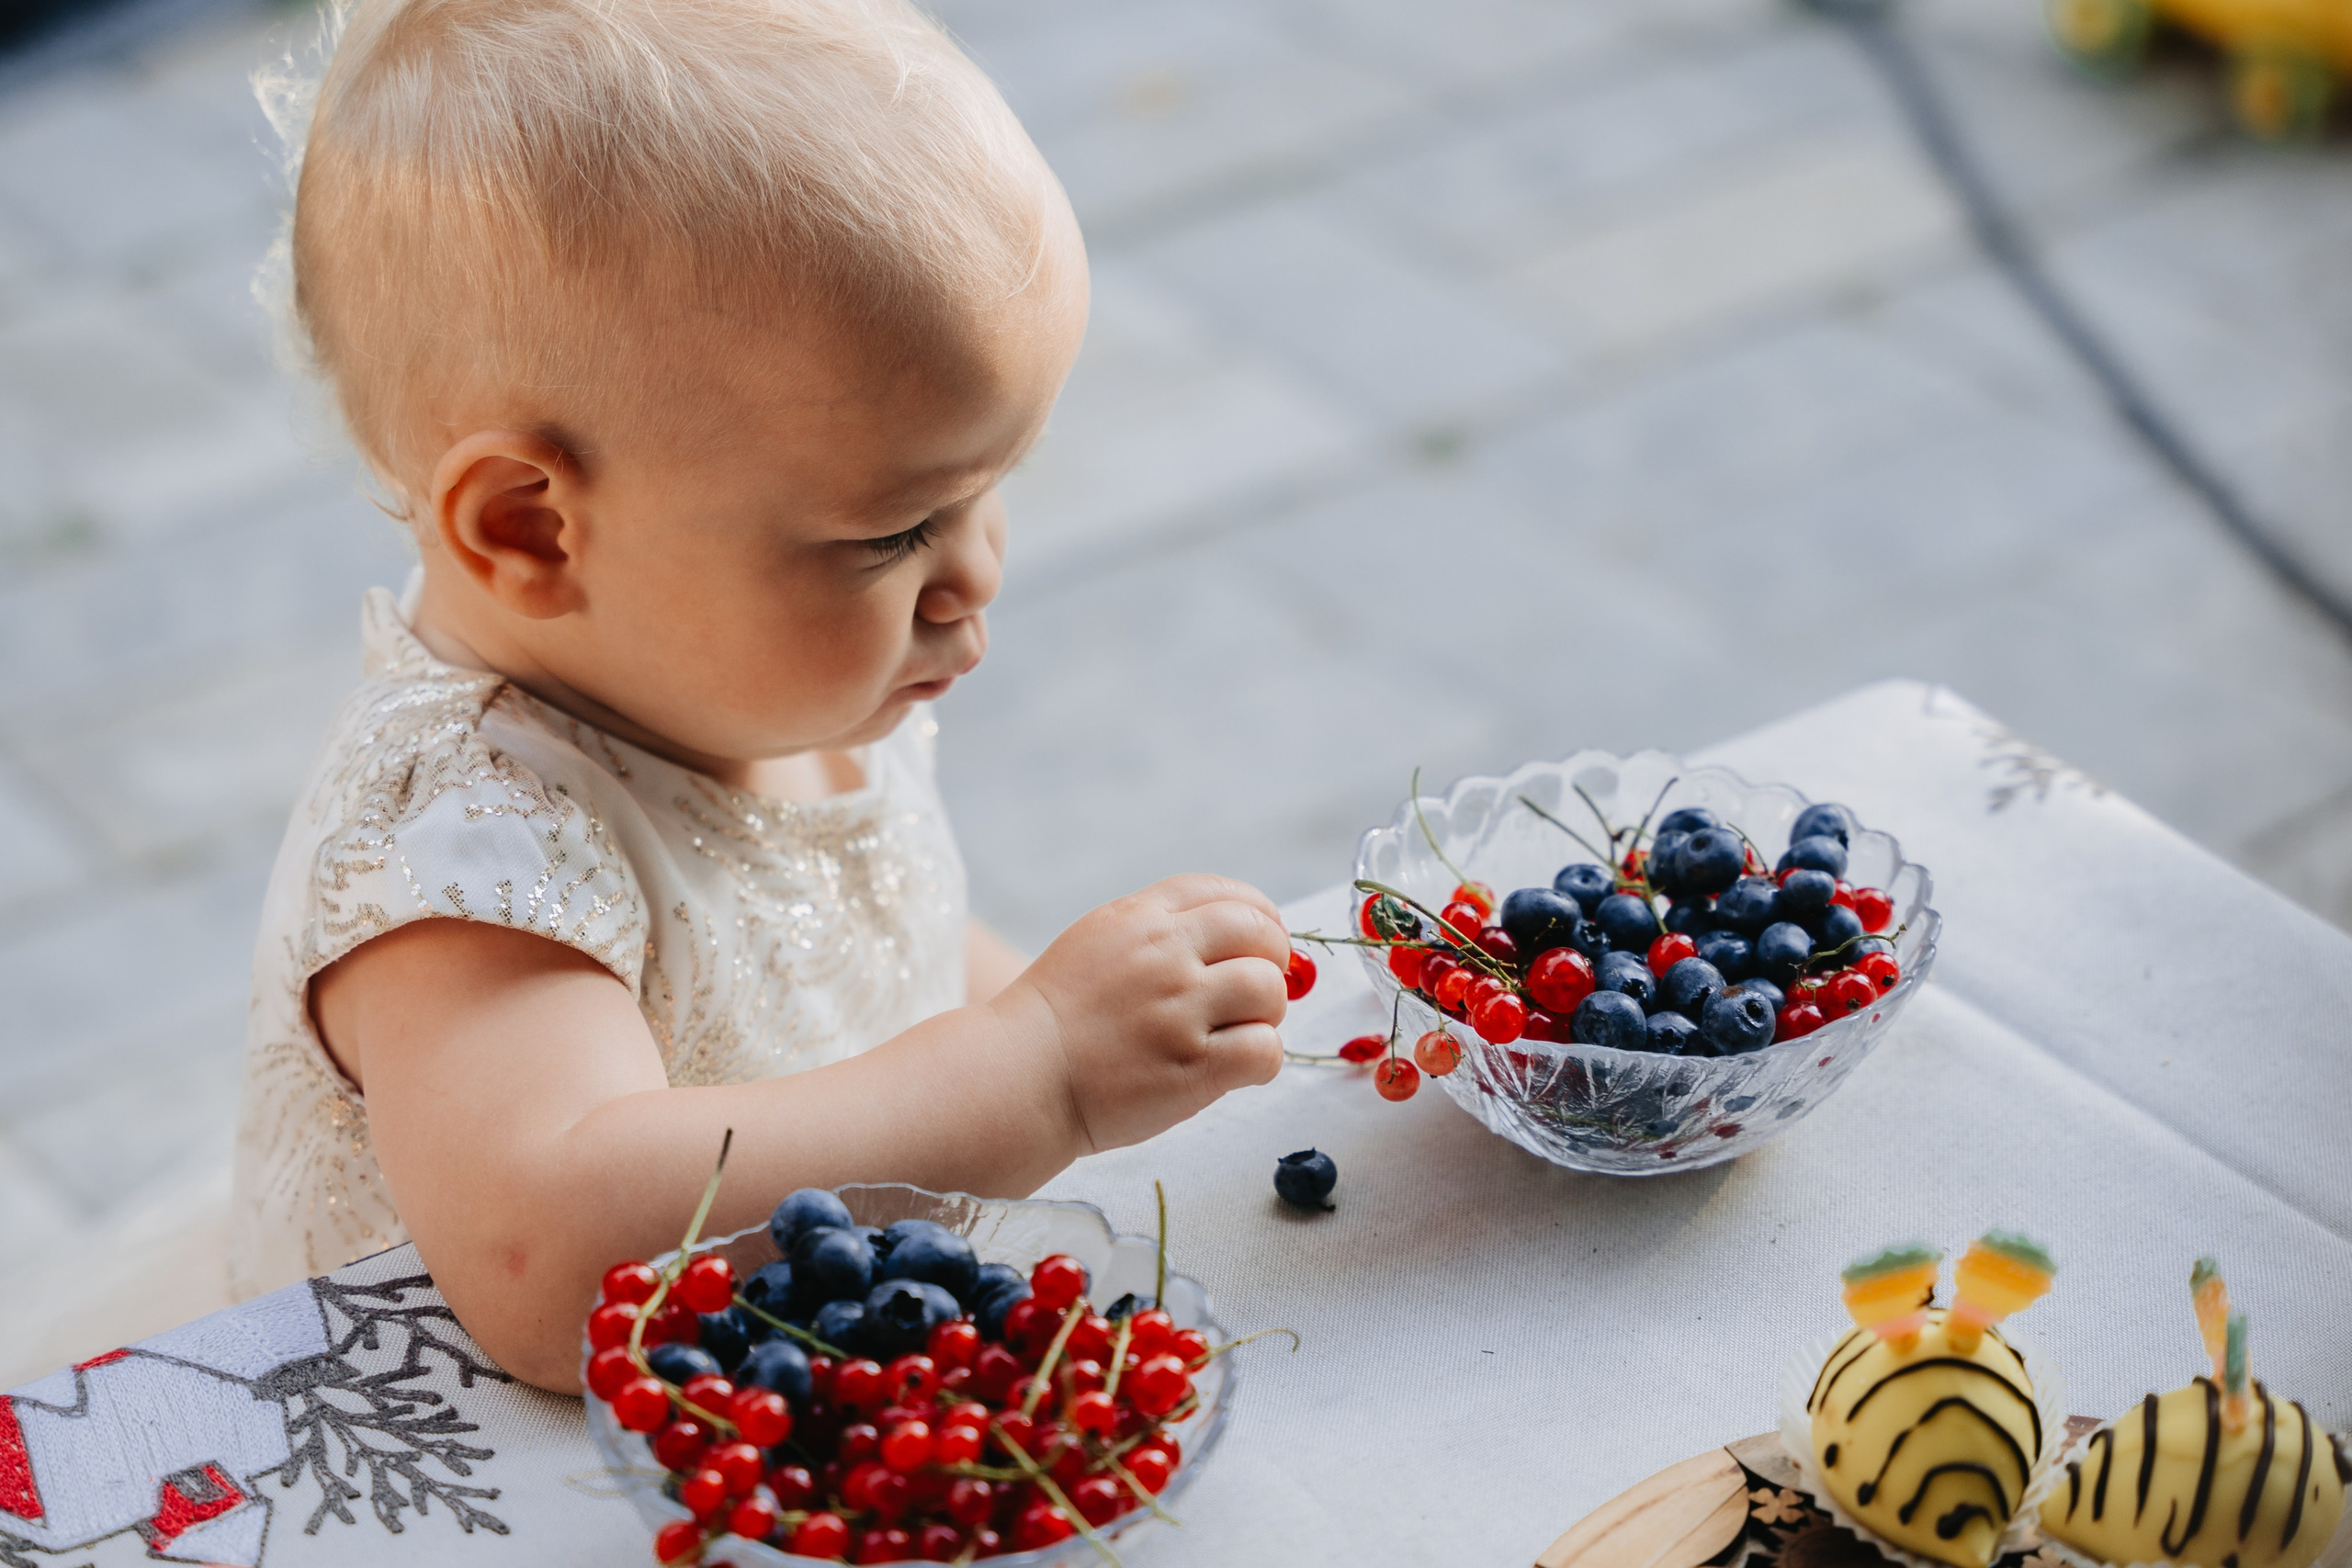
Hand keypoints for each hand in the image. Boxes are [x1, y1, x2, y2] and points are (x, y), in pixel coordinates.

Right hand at [994, 874, 1289, 1152]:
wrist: (1016, 1077)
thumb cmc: (1058, 1017)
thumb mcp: (1098, 941)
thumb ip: (1158, 929)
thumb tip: (1237, 933)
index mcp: (1140, 919)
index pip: (1226, 893)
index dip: (1260, 915)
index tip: (1263, 941)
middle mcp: (1164, 955)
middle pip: (1260, 935)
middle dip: (1272, 962)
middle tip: (1257, 992)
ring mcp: (1179, 1011)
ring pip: (1269, 992)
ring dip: (1266, 1014)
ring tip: (1237, 1033)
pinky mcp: (1191, 1067)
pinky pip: (1263, 1050)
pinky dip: (1261, 1061)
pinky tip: (1235, 1069)